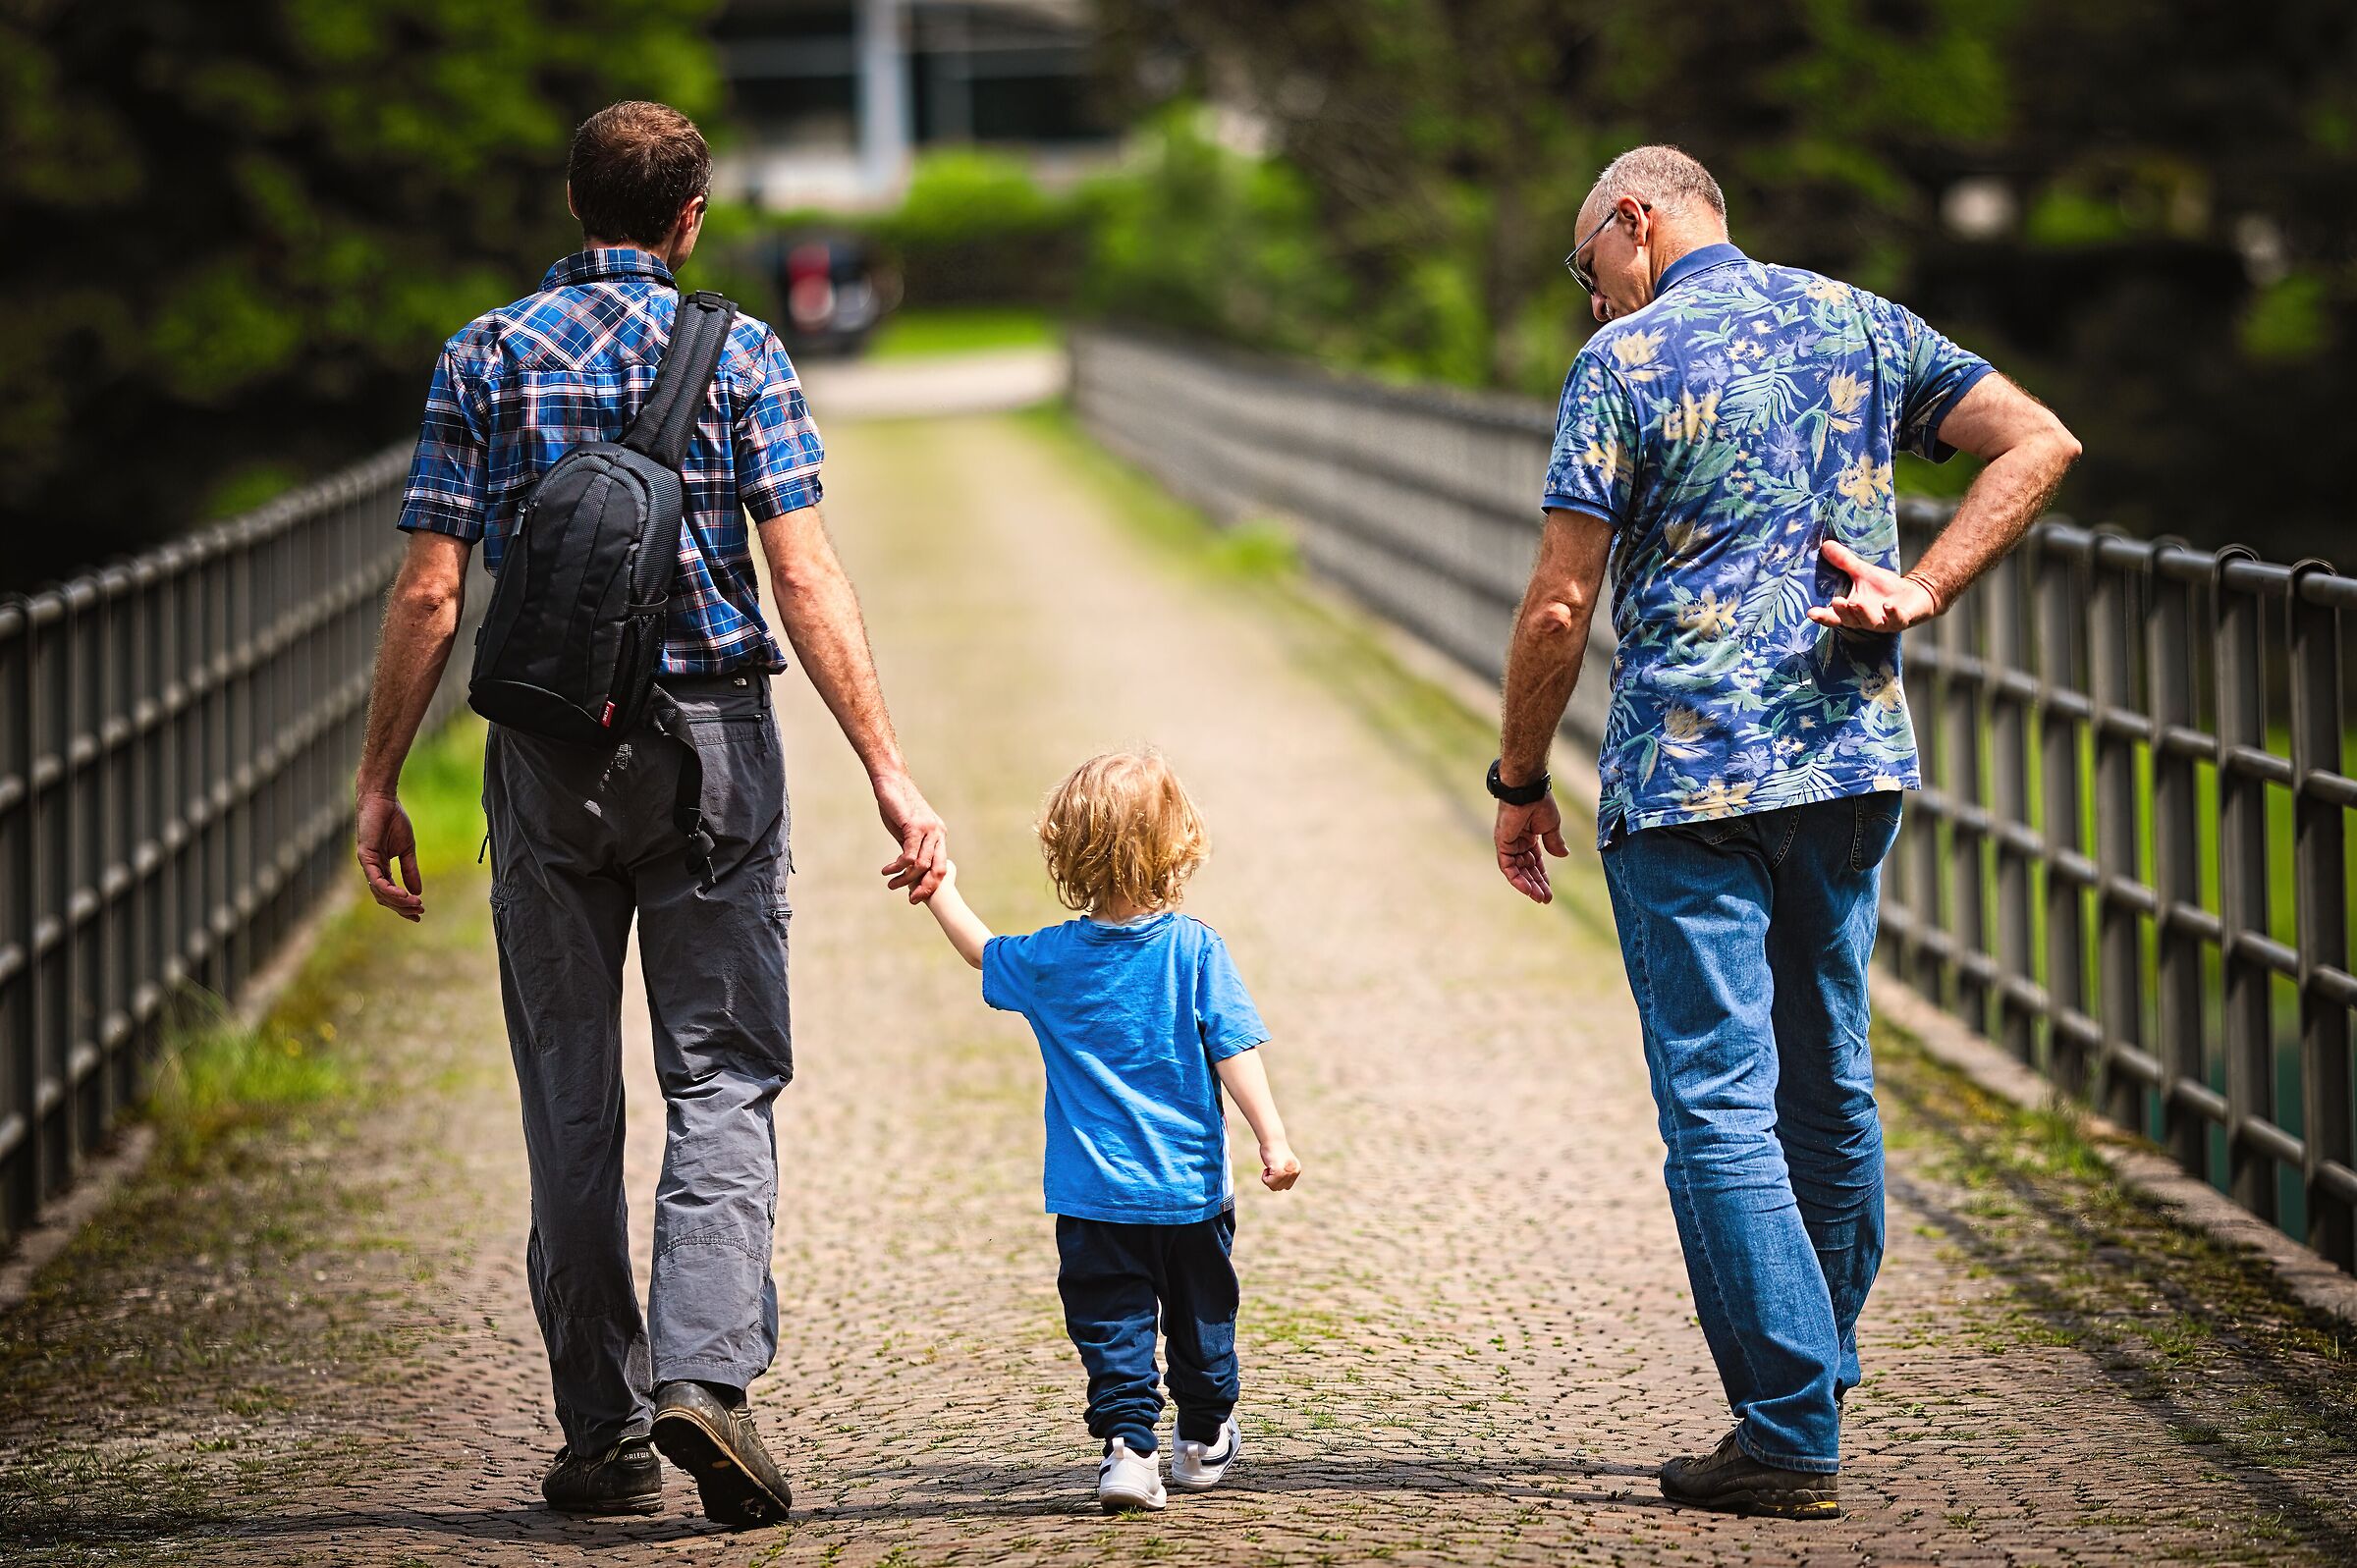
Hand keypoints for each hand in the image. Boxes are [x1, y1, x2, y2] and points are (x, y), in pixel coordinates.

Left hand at [356, 791, 422, 920]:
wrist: (383, 800)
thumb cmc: (393, 820)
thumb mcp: (407, 849)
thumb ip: (410, 870)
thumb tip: (417, 892)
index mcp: (381, 867)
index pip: (389, 893)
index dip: (403, 905)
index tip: (419, 914)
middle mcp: (371, 869)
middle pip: (384, 897)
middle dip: (402, 907)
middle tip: (419, 911)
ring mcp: (367, 864)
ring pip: (379, 892)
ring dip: (397, 901)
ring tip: (415, 904)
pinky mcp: (365, 856)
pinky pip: (376, 880)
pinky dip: (389, 890)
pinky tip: (403, 894)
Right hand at [874, 769, 948, 902]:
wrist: (891, 781)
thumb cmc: (897, 806)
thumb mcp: (906, 831)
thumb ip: (910, 848)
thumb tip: (908, 868)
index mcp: (939, 835)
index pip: (941, 866)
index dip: (931, 885)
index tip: (917, 896)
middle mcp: (938, 833)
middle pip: (938, 870)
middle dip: (925, 888)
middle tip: (911, 900)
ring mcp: (929, 829)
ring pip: (922, 865)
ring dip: (905, 879)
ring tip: (890, 884)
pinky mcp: (915, 826)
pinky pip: (909, 855)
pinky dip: (898, 867)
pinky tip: (887, 870)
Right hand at [1259, 1142, 1300, 1191]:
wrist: (1272, 1139)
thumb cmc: (1275, 1150)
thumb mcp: (1283, 1163)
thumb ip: (1285, 1173)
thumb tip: (1283, 1187)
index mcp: (1297, 1170)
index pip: (1286, 1186)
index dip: (1277, 1180)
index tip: (1275, 1169)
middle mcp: (1294, 1172)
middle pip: (1280, 1188)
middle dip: (1272, 1180)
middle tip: (1271, 1167)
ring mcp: (1287, 1172)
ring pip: (1274, 1187)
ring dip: (1268, 1179)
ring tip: (1269, 1167)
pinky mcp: (1279, 1171)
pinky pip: (1268, 1183)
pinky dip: (1264, 1177)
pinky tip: (1267, 1167)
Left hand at [1495, 793, 1568, 904]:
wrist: (1528, 791)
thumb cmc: (1540, 803)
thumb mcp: (1551, 826)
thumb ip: (1554, 842)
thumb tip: (1564, 855)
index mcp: (1529, 837)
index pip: (1535, 862)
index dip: (1542, 877)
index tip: (1549, 891)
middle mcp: (1517, 842)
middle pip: (1526, 869)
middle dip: (1536, 885)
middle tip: (1545, 899)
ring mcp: (1509, 843)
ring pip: (1517, 871)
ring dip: (1528, 885)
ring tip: (1539, 898)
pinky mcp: (1502, 843)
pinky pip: (1507, 866)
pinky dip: (1516, 878)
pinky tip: (1527, 889)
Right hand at [1808, 540, 1937, 631]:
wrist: (1915, 594)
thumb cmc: (1885, 587)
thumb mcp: (1863, 572)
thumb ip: (1844, 561)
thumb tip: (1826, 545)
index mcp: (1852, 611)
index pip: (1834, 616)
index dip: (1823, 616)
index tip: (1811, 613)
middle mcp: (1865, 620)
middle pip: (1850, 620)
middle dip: (1843, 612)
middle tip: (1836, 601)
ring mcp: (1883, 622)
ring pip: (1870, 622)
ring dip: (1862, 614)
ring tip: (1856, 603)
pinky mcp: (1902, 620)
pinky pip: (1896, 620)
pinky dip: (1892, 614)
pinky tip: (1889, 606)